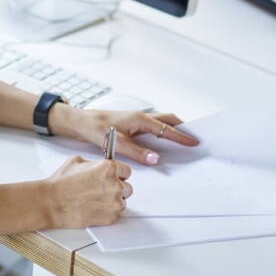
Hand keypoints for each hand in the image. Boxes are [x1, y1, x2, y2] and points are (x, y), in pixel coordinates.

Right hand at [45, 155, 132, 228]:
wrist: (51, 202)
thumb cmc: (61, 183)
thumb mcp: (76, 161)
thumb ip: (95, 163)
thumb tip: (100, 165)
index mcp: (108, 168)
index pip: (126, 171)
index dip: (118, 174)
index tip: (114, 177)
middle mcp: (114, 184)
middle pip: (127, 187)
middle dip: (117, 188)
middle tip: (102, 189)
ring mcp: (114, 202)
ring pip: (122, 201)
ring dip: (113, 200)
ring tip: (95, 199)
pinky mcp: (111, 217)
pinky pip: (116, 213)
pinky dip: (107, 212)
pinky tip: (94, 207)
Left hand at [50, 104, 198, 165]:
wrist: (80, 122)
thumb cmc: (96, 129)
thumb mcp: (116, 143)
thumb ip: (137, 151)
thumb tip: (156, 159)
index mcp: (141, 119)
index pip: (167, 128)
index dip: (182, 136)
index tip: (195, 143)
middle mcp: (141, 117)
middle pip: (169, 120)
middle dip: (183, 127)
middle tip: (195, 138)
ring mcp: (136, 120)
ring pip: (161, 122)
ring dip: (173, 129)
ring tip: (183, 140)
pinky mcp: (131, 124)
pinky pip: (153, 127)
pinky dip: (162, 132)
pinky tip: (161, 143)